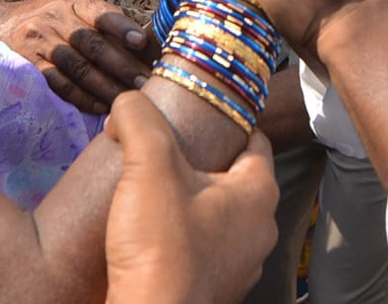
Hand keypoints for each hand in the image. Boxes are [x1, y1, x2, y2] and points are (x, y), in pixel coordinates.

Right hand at [0, 0, 151, 114]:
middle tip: (144, 83)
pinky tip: (101, 105)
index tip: (141, 41)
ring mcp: (41, 42)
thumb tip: (149, 46)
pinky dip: (82, 97)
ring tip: (128, 99)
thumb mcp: (77, 8)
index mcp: (75, 2)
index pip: (101, 13)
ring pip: (78, 67)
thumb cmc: (54, 20)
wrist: (2, 23)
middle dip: (122, 66)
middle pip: (93, 44)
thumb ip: (107, 23)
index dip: (122, 27)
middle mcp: (57, 18)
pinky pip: (60, 84)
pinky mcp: (30, 65)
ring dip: (106, 86)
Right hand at [105, 91, 278, 303]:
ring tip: (151, 187)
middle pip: (233, 176)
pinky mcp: (215, 289)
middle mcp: (259, 230)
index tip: (194, 109)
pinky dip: (182, 234)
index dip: (226, 118)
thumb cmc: (162, 245)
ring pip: (218, 215)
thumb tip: (128, 101)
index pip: (254, 138)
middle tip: (163, 145)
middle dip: (201, 158)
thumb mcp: (149, 165)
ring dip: (190, 199)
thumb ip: (140, 119)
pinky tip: (152, 231)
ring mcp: (239, 266)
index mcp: (258, 193)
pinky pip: (203, 248)